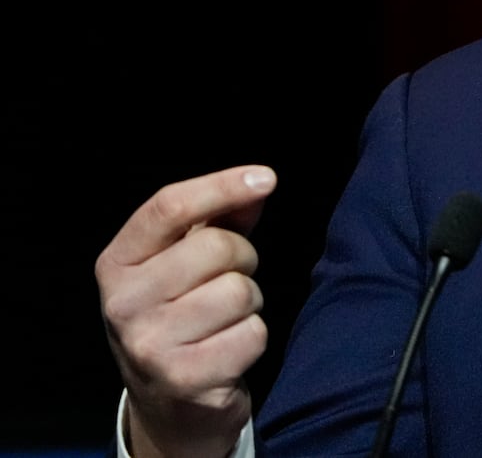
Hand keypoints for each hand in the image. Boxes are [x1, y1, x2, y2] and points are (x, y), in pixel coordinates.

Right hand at [96, 166, 275, 457]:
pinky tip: (228, 348)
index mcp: (117, 264)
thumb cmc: (182, 314)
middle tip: (229, 280)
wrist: (169, 402)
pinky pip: (252, 334)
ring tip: (224, 319)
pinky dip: (253, 338)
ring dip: (249, 303)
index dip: (222, 185)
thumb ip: (221, 218)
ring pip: (239, 291)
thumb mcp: (185, 262)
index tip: (265, 177)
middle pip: (217, 247)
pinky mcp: (182, 379)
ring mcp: (148, 344)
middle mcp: (122, 303)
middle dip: (242, 259)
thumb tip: (258, 184)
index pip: (169, 207)